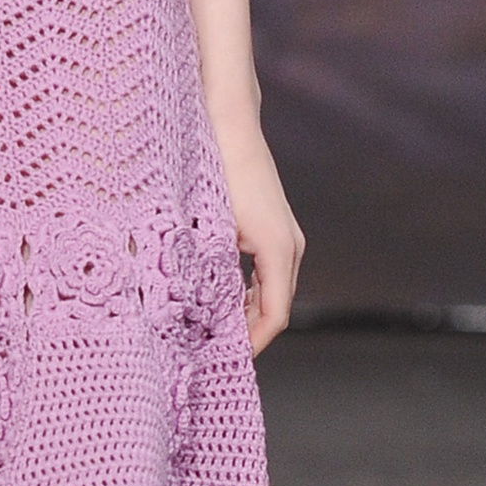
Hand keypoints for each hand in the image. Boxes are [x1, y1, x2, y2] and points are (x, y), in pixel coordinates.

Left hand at [205, 110, 304, 355]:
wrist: (228, 124)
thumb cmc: (214, 171)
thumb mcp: (207, 227)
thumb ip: (207, 271)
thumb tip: (194, 311)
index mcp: (278, 249)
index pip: (275, 316)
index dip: (252, 344)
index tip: (225, 360)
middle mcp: (290, 245)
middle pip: (277, 307)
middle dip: (248, 333)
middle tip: (213, 352)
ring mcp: (286, 236)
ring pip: (274, 291)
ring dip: (248, 313)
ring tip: (214, 331)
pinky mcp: (276, 228)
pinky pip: (268, 273)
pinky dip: (249, 291)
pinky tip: (222, 298)